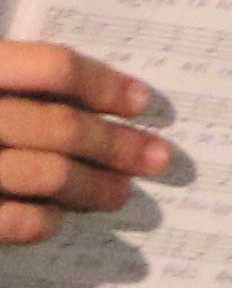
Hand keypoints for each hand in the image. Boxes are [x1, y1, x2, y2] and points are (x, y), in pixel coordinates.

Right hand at [0, 40, 163, 244]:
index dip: (104, 84)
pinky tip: (57, 219)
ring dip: (94, 186)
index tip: (142, 102)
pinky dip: (43, 220)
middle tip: (159, 158)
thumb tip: (107, 105)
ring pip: (48, 174)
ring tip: (121, 194)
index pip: (53, 67)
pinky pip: (17, 220)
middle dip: (118, 145)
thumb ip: (26, 89)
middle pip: (62, 125)